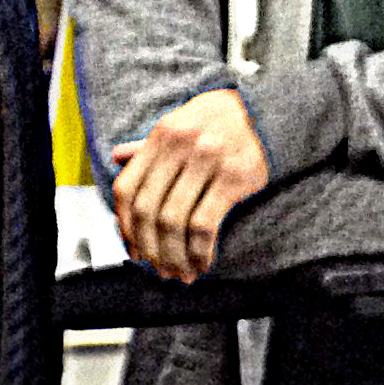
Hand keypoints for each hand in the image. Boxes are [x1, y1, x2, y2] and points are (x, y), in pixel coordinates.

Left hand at [110, 88, 270, 281]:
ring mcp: (207, 161)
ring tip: (181, 272)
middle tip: (158, 269)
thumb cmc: (219, 121)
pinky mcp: (233, 178)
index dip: (124, 225)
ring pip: (174, 222)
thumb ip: (148, 146)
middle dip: (150, 248)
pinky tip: (202, 263)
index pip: (127, 188)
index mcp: (162, 135)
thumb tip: (117, 157)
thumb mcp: (180, 124)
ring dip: (174, 256)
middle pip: (149, 210)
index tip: (133, 249)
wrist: (267, 111)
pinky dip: (199, 251)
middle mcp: (180, 146)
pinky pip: (204, 225)